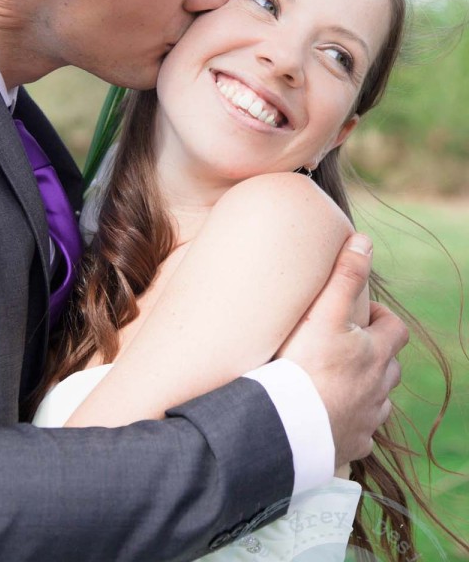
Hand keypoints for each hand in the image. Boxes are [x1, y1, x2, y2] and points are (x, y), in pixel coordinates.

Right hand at [277, 233, 408, 467]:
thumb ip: (344, 275)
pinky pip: (360, 431)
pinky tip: (330, 417)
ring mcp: (366, 418)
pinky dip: (351, 422)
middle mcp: (378, 388)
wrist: (289, 424)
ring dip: (366, 389)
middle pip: (390, 367)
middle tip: (344, 346)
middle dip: (374, 354)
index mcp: (374, 354)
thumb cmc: (304, 366)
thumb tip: (363, 240)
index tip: (358, 314)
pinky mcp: (351, 443)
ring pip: (378, 400)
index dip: (381, 318)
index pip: (395, 329)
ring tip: (337, 381)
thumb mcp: (324, 313)